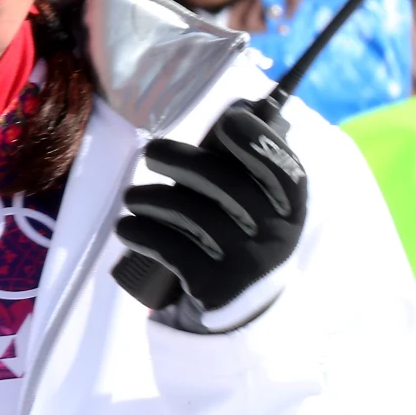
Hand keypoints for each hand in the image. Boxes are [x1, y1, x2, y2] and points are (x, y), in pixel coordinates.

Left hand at [115, 101, 307, 329]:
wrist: (241, 307)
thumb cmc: (240, 233)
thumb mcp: (258, 202)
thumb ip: (247, 163)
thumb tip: (239, 107)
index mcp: (289, 207)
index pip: (284, 170)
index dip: (258, 141)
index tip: (228, 121)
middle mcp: (274, 234)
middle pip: (222, 184)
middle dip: (178, 160)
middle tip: (149, 153)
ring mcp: (245, 263)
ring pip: (188, 213)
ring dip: (148, 199)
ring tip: (132, 198)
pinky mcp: (213, 286)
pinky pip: (168, 247)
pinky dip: (139, 232)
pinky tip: (126, 226)